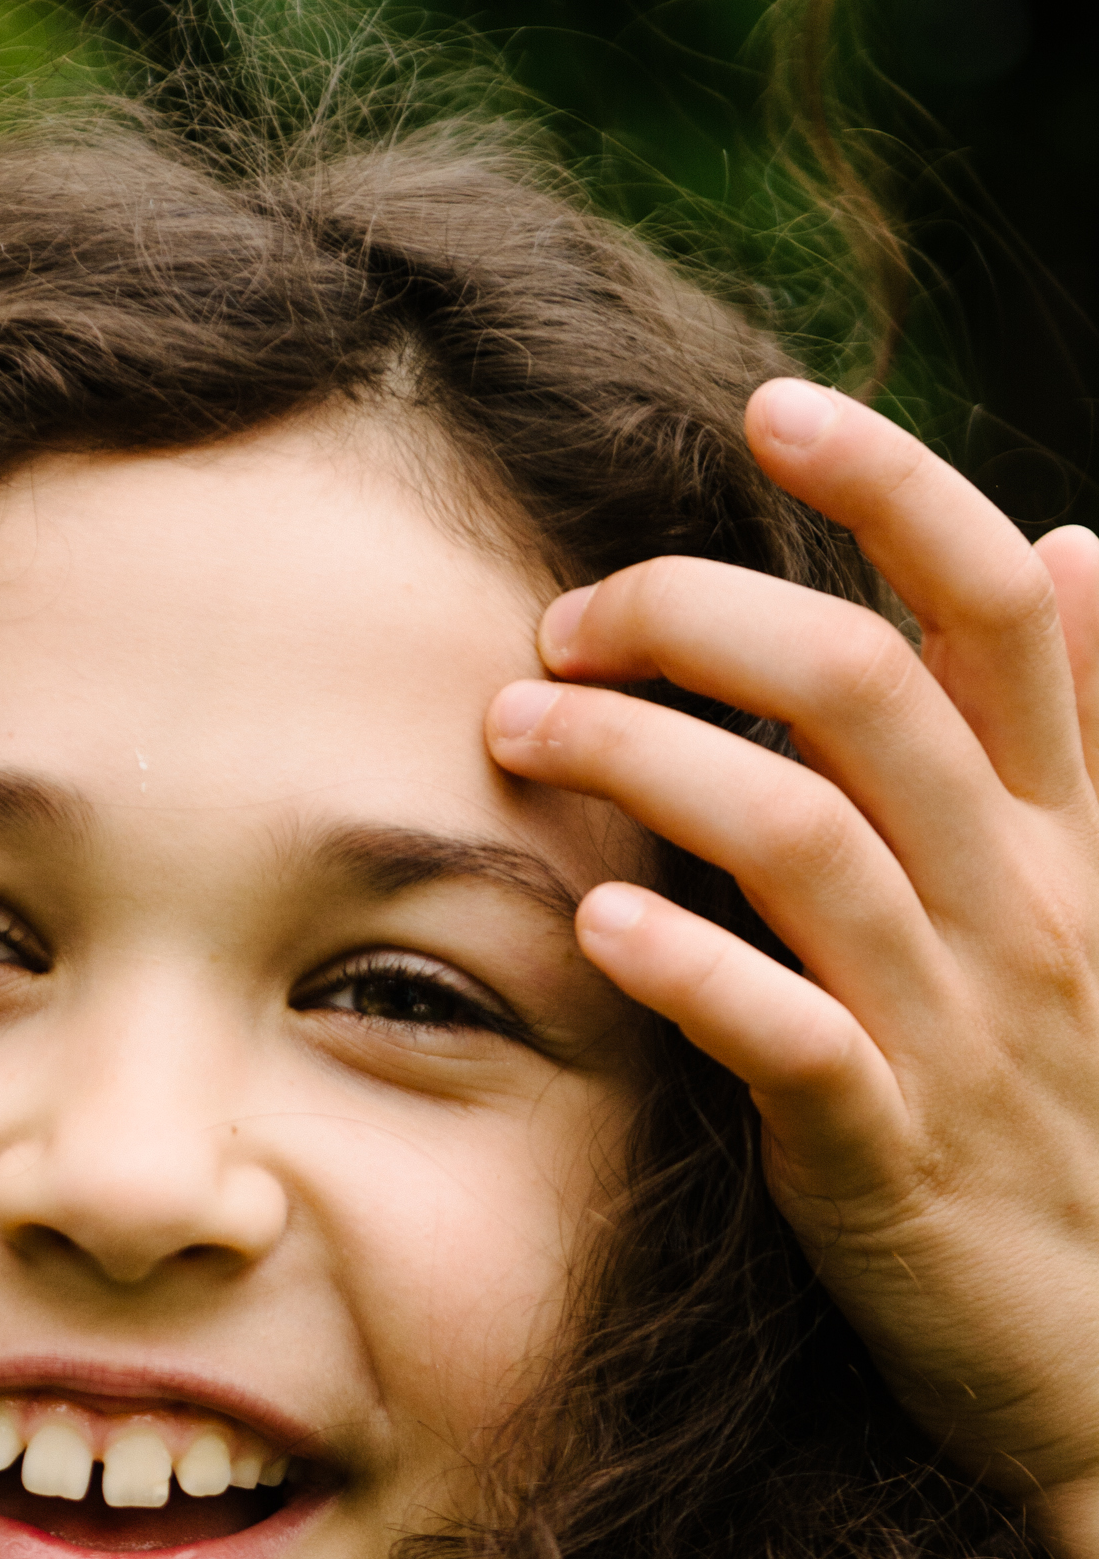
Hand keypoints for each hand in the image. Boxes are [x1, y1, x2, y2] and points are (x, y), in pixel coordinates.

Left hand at [485, 378, 1098, 1558]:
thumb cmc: (1064, 1114)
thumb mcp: (1096, 907)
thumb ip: (1068, 733)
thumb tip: (1077, 541)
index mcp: (1071, 832)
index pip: (997, 605)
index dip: (892, 481)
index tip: (768, 402)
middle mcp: (1023, 905)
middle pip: (868, 688)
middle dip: (696, 618)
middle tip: (564, 625)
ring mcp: (956, 1029)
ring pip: (802, 835)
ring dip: (641, 761)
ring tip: (518, 735)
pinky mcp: (881, 1155)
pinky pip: (781, 1032)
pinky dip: (682, 965)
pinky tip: (592, 923)